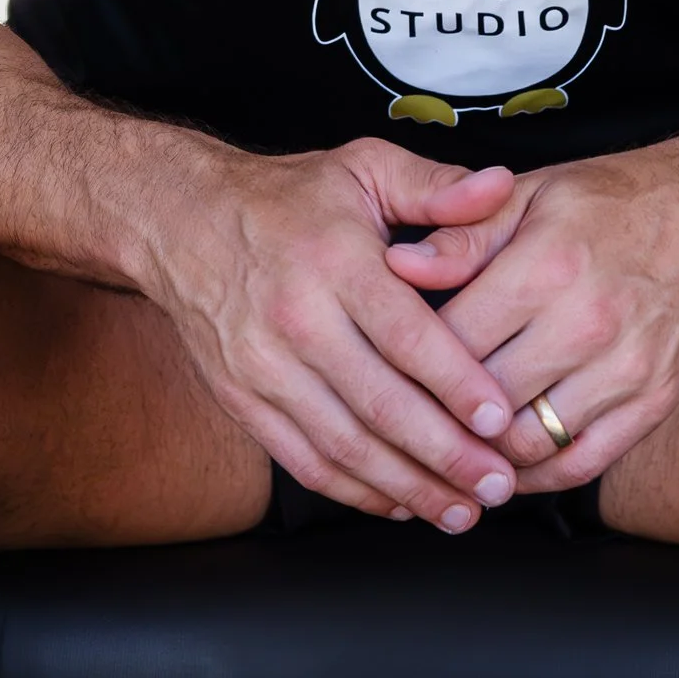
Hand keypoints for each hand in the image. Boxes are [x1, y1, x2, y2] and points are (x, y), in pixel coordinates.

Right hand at [148, 140, 527, 527]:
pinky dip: (354, 491)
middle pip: (379, 403)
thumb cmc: (287, 198)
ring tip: (461, 510)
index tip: (498, 420)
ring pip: (343, 444)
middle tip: (498, 485)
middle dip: (445, 454)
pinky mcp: (240, 399)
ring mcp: (263, 367)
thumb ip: (437, 186)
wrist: (179, 221)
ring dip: (406, 486)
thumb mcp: (364, 167)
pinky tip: (400, 504)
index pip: (404, 335)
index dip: (455, 382)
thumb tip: (499, 186)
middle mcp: (296, 319)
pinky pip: (303, 459)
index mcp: (335, 261)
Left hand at [383, 143, 678, 489]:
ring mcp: (625, 369)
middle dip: (437, 418)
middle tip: (405, 424)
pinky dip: (536, 477)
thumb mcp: (531, 195)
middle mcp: (587, 323)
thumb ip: (462, 236)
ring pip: (528, 443)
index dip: (408, 364)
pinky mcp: (654, 402)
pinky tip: (505, 466)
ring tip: (450, 450)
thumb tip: (398, 266)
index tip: (384, 372)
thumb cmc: (614, 203)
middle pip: (484, 401)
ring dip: (483, 456)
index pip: (450, 341)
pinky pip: (582, 464)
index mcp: (547, 266)